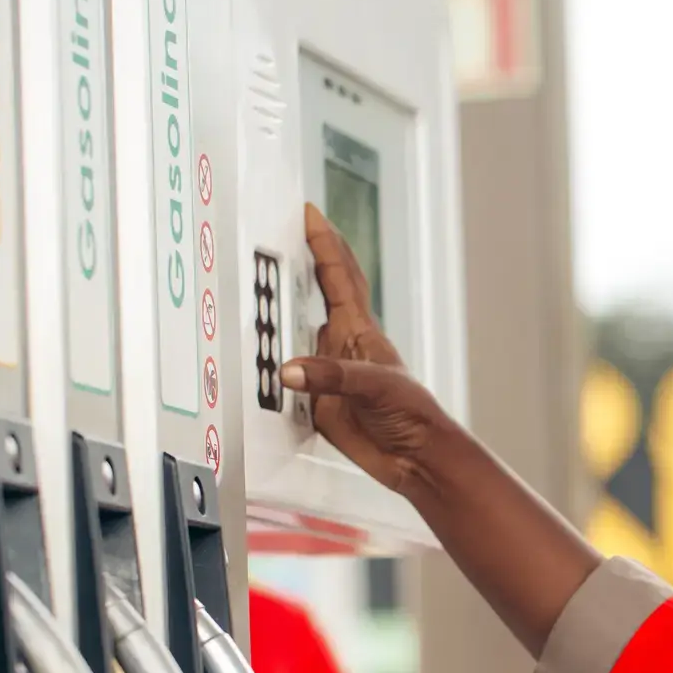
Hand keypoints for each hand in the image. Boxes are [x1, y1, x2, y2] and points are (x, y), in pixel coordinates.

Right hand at [281, 204, 452, 495]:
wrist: (414, 459)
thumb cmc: (413, 415)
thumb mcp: (375, 387)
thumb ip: (331, 377)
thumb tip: (289, 371)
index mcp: (361, 331)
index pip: (339, 277)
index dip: (324, 243)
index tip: (309, 213)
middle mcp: (342, 344)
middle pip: (321, 292)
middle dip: (306, 259)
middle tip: (283, 230)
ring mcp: (329, 371)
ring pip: (298, 330)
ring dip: (281, 307)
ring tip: (259, 282)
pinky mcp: (317, 401)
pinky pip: (287, 375)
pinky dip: (271, 361)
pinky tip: (257, 354)